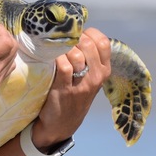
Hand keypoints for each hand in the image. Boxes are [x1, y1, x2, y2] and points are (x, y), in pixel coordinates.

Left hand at [31, 27, 111, 148]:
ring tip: (56, 53)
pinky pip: (62, 65)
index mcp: (104, 70)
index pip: (103, 42)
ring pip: (75, 53)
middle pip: (87, 43)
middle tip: (62, 44)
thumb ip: (89, 57)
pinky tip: (50, 60)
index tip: (76, 36)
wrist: (62, 124)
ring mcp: (82, 85)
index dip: (88, 33)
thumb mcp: (90, 78)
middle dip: (72, 39)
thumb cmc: (74, 94)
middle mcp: (97, 77)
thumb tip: (76, 31)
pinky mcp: (65, 89)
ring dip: (61, 49)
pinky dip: (55, 58)